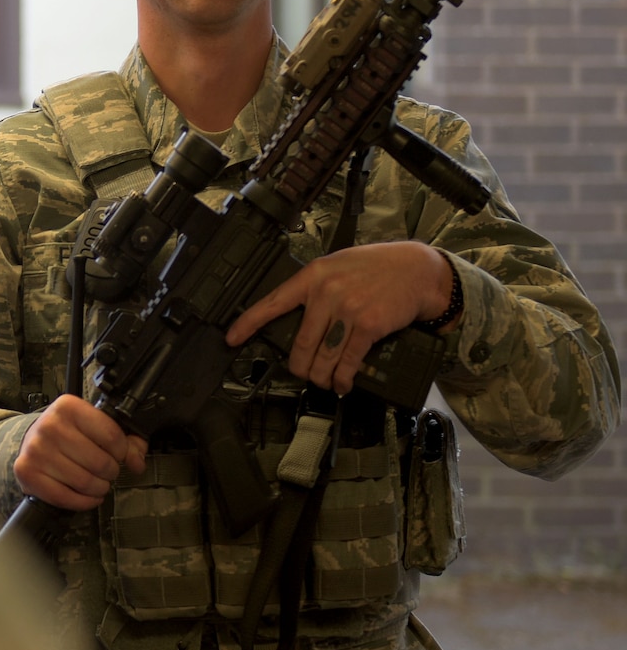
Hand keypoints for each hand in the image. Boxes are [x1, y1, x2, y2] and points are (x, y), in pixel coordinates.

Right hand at [13, 395, 147, 510]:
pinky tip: (88, 496)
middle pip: (100, 462)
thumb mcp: (95, 425)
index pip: (111, 435)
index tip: (118, 454)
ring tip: (97, 483)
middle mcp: (49, 426)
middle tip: (107, 471)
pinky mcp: (28, 473)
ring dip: (99, 488)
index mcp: (68, 407)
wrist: (30, 440)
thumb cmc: (67, 433)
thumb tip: (137, 462)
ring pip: (85, 482)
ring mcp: (36, 451)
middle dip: (111, 472)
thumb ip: (125, 440)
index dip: (122, 451)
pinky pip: (66, 497)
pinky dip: (83, 502)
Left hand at [224, 241, 453, 393]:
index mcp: (312, 276)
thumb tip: (298, 320)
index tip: (231, 338)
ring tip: (325, 382)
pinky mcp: (368, 326)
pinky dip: (343, 378)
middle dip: (299, 367)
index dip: (248, 324)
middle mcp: (326, 292)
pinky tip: (343, 383)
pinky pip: (347, 361)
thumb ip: (316, 289)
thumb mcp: (337, 266)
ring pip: (322, 357)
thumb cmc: (376, 268)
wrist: (418, 269)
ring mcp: (347, 310)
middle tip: (302, 374)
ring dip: (321, 377)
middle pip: (299, 343)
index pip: (271, 302)